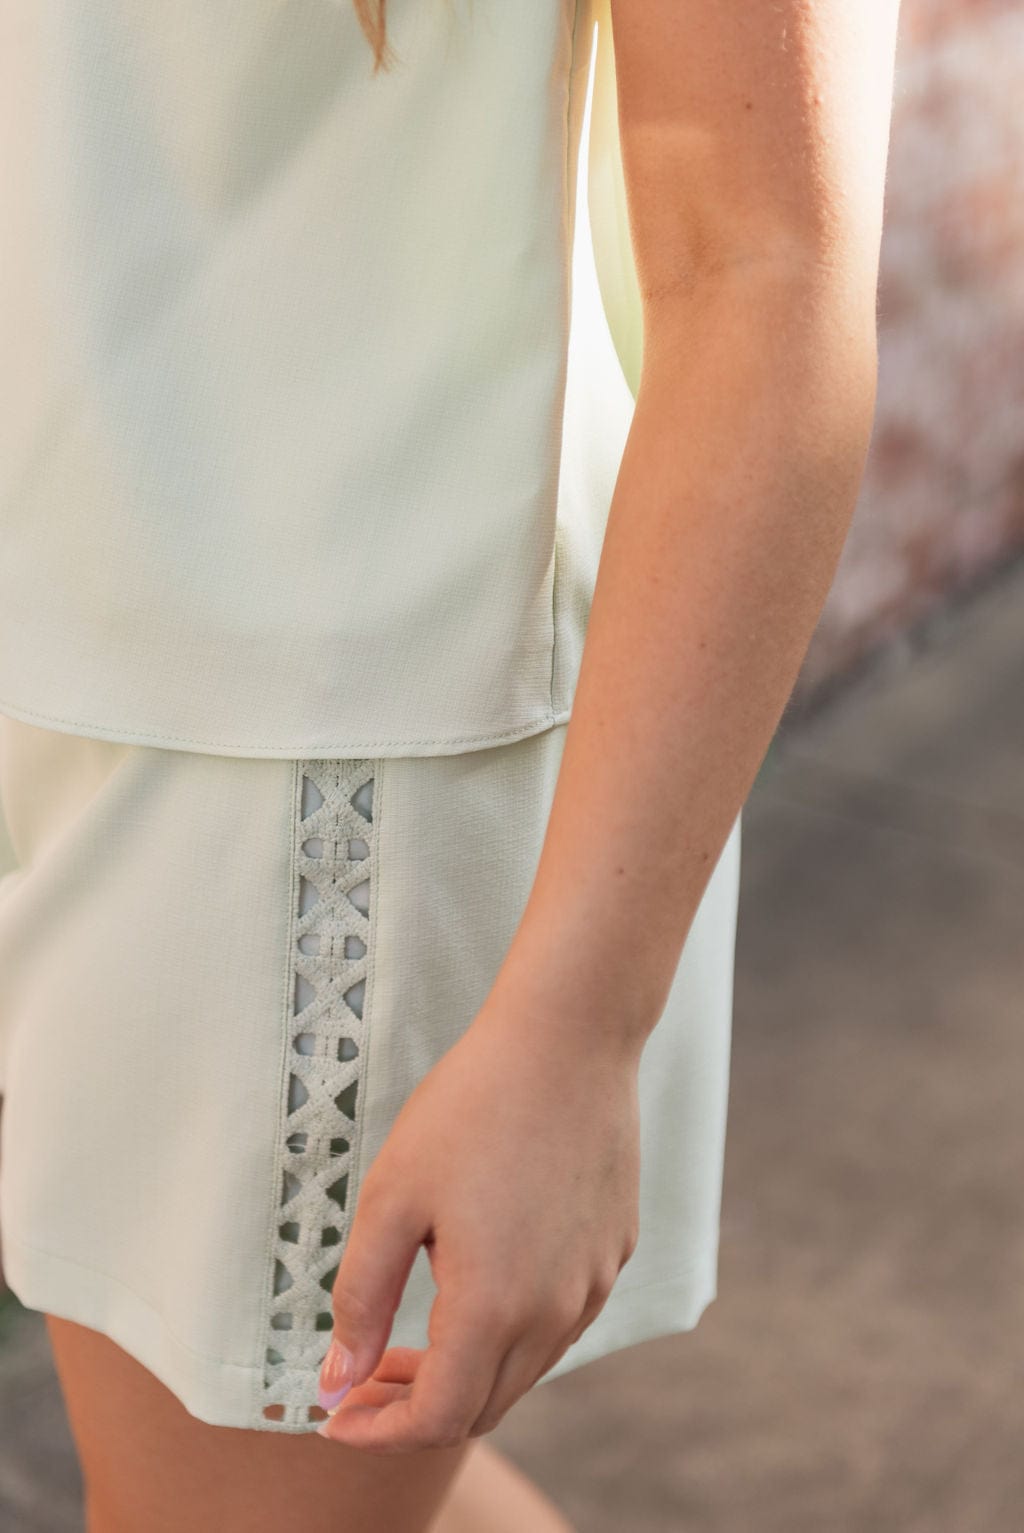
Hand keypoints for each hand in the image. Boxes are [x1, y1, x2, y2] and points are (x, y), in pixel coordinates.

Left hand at [314, 988, 642, 1453]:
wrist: (569, 1038)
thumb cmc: (472, 1106)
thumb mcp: (392, 1197)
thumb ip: (362, 1299)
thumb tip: (338, 1380)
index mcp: (494, 1306)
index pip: (437, 1419)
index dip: (379, 1432)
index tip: (336, 1418)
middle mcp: (555, 1311)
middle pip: (482, 1406)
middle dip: (414, 1410)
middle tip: (362, 1379)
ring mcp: (593, 1282)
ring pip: (525, 1368)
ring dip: (464, 1373)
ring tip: (409, 1339)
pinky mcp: (614, 1249)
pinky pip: (560, 1321)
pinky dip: (510, 1334)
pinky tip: (476, 1286)